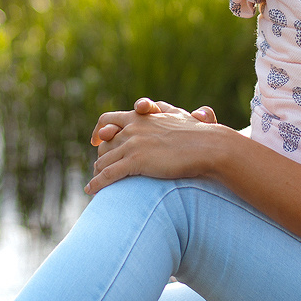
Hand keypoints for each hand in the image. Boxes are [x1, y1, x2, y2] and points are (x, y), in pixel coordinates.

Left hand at [85, 98, 225, 195]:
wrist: (209, 146)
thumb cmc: (200, 133)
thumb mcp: (179, 115)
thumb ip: (169, 111)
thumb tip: (177, 110)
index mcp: (140, 116)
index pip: (109, 119)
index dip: (100, 130)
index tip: (96, 139)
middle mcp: (132, 127)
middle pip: (104, 142)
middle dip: (99, 155)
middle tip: (97, 167)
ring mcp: (133, 144)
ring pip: (104, 159)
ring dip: (97, 172)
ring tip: (93, 183)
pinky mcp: (136, 161)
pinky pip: (109, 174)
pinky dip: (97, 183)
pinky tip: (91, 190)